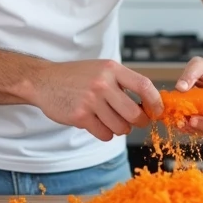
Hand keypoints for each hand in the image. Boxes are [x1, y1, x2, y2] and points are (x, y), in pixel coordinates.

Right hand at [31, 59, 164, 141]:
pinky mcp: (80, 116)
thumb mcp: (101, 70)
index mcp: (111, 69)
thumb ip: (123, 83)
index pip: (144, 85)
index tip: (157, 111)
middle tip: (136, 121)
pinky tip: (96, 123)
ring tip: (109, 119)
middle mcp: (102, 83)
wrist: (44, 81)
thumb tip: (149, 105)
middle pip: (134, 113)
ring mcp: (91, 100)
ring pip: (120, 127)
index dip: (155, 101)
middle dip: (139, 122)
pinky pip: (105, 134)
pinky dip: (105, 133)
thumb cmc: (77, 77)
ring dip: (119, 128)